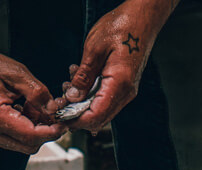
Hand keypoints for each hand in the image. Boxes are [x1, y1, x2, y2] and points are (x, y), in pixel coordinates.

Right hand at [0, 40, 66, 153]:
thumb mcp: (16, 73)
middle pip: (29, 146)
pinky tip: (24, 110)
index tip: (64, 123)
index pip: (31, 136)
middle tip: (52, 112)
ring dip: (35, 130)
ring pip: (22, 145)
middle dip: (45, 132)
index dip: (51, 131)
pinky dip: (25, 129)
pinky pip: (13, 139)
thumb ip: (38, 93)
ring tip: (34, 106)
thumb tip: (54, 109)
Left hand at [61, 0, 179, 132]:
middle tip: (60, 101)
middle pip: (99, 119)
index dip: (76, 120)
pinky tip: (80, 81)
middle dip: (77, 114)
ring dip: (82, 104)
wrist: (142, 18)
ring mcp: (126, 90)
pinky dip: (90, 96)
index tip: (60, 114)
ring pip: (101, 111)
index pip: (96, 116)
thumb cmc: (122, 27)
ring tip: (68, 85)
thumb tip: (72, 97)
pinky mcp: (124, 86)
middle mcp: (125, 92)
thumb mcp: (94, 48)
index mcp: (119, 84)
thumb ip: (83, 76)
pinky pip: (105, 100)